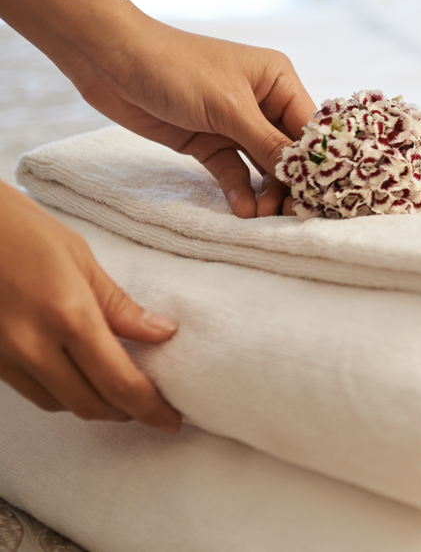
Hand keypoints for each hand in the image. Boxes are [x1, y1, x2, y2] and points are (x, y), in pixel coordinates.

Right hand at [0, 181, 181, 430]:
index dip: (149, 408)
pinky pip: (35, 393)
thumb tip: (163, 334)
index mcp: (68, 316)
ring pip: (61, 404)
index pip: (118, 381)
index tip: (172, 419)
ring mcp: (7, 358)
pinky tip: (84, 379)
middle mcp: (35, 345)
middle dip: (127, 413)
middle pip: (91, 404)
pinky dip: (65, 394)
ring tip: (124, 394)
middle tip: (154, 408)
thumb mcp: (83, 261)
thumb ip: (121, 306)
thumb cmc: (28, 232)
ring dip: (97, 406)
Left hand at [74, 22, 315, 217]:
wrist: (112, 63)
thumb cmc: (177, 69)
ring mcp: (235, 124)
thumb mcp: (228, 107)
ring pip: (262, 165)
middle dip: (291, 181)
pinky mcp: (208, 142)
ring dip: (266, 191)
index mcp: (277, 80)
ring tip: (264, 215)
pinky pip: (233, 171)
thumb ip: (267, 143)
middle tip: (290, 213)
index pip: (309, 126)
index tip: (323, 193)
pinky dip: (239, 190)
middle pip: (288, 150)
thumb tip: (305, 171)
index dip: (318, 160)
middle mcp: (262, 102)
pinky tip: (243, 210)